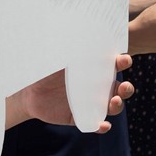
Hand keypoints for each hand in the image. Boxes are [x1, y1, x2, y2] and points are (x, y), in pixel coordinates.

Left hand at [6, 55, 133, 132]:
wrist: (29, 93)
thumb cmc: (45, 70)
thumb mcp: (57, 57)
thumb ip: (68, 48)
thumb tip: (74, 29)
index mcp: (94, 69)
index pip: (114, 64)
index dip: (123, 62)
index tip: (123, 60)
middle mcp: (97, 86)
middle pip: (120, 88)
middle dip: (126, 88)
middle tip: (123, 87)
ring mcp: (91, 103)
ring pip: (112, 106)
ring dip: (117, 105)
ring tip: (114, 102)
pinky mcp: (82, 117)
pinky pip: (95, 124)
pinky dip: (101, 126)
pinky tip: (103, 125)